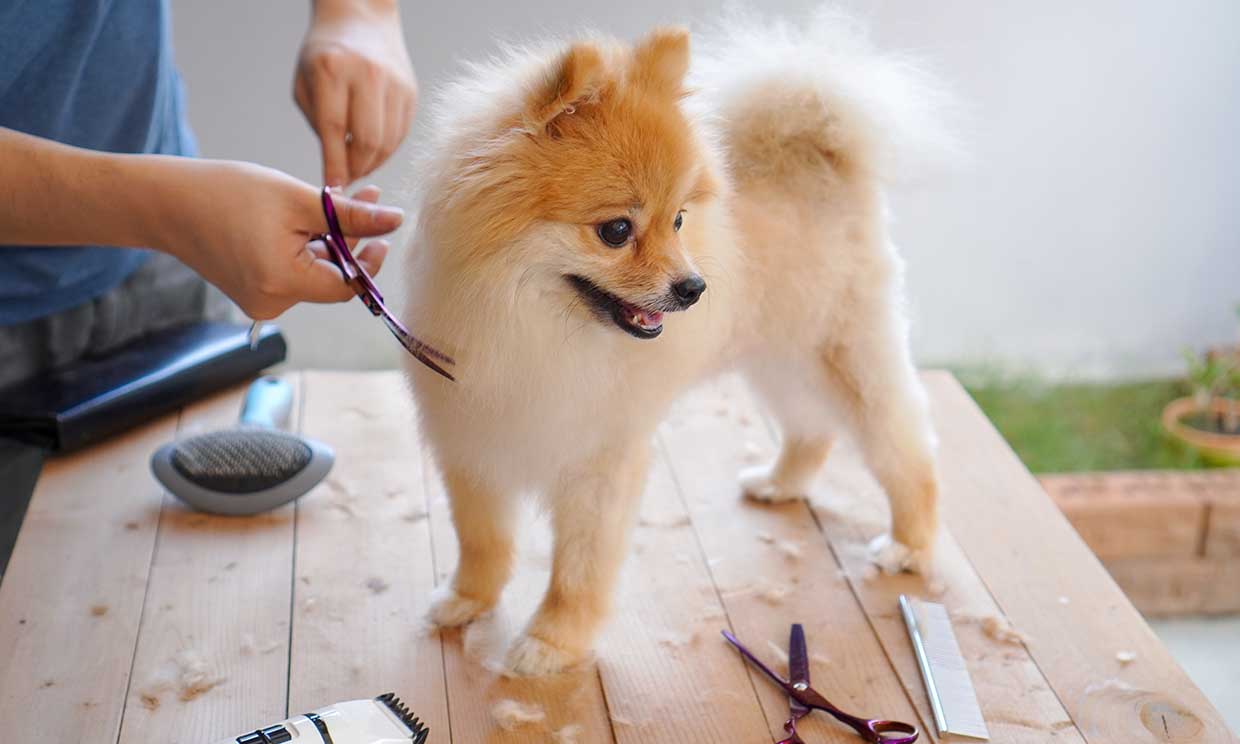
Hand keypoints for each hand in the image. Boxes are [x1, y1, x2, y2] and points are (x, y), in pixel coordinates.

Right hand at [160, 160, 401, 319]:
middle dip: (351, 237)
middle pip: (331, 277)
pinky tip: (308, 216)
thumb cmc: (227, 193)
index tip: (381, 228)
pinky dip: (306, 247)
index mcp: (282, 285)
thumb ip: (350, 215)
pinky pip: (293, 271)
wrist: (165, 201)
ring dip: (331, 238)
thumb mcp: (298, 199)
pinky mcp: (252, 291)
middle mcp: (272, 304)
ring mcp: (260, 301)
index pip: (348, 286)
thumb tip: (395, 220)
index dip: (369, 258)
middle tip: (367, 196)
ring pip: (314, 272)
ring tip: (339, 197)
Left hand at [294, 0, 415, 186]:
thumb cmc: (324, 56)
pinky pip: (400, 134)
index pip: (335, 130)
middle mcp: (368, 75)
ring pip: (388, 143)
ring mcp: (394, 83)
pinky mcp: (411, 92)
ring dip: (372, 163)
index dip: (335, 165)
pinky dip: (386, 150)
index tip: (333, 188)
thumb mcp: (306, 84)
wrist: (361, 19)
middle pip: (368, 142)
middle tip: (346, 178)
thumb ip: (319, 126)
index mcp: (333, 69)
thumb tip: (336, 172)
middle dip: (356, 169)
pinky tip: (372, 149)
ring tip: (357, 166)